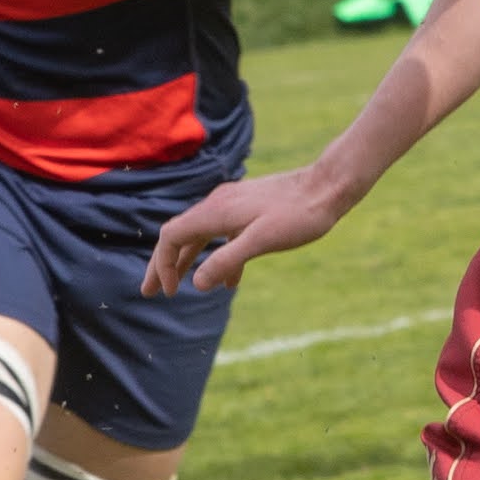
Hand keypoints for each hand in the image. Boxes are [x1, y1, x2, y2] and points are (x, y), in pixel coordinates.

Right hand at [145, 163, 348, 295]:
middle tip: (151, 292)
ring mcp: (233, 205)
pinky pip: (221, 235)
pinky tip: (229, 280)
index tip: (168, 292)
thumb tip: (196, 284)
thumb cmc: (299, 215)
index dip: (163, 265)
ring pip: (199, 236)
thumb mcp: (262, 241)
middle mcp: (218, 205)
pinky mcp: (248, 209)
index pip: (171, 237)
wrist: (329, 186)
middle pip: (178, 236)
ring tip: (181, 287)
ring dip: (188, 262)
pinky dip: (216, 256)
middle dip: (164, 265)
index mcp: (215, 211)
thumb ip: (226, 261)